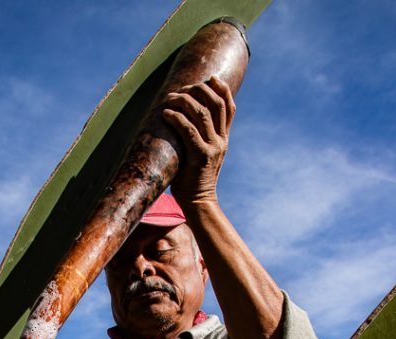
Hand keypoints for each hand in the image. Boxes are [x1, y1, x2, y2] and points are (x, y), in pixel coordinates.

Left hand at [161, 76, 234, 206]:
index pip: (229, 107)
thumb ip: (199, 138)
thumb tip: (183, 119)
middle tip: (181, 90)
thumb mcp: (201, 154)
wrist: (199, 203)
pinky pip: (189, 131)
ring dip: (184, 101)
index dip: (222, 88)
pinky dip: (177, 118)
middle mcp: (221, 141)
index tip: (209, 77)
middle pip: (216, 103)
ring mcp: (213, 148)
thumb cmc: (193, 179)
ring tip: (169, 98)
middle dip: (198, 90)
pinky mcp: (200, 157)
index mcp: (223, 139)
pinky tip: (166, 114)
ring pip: (202, 113)